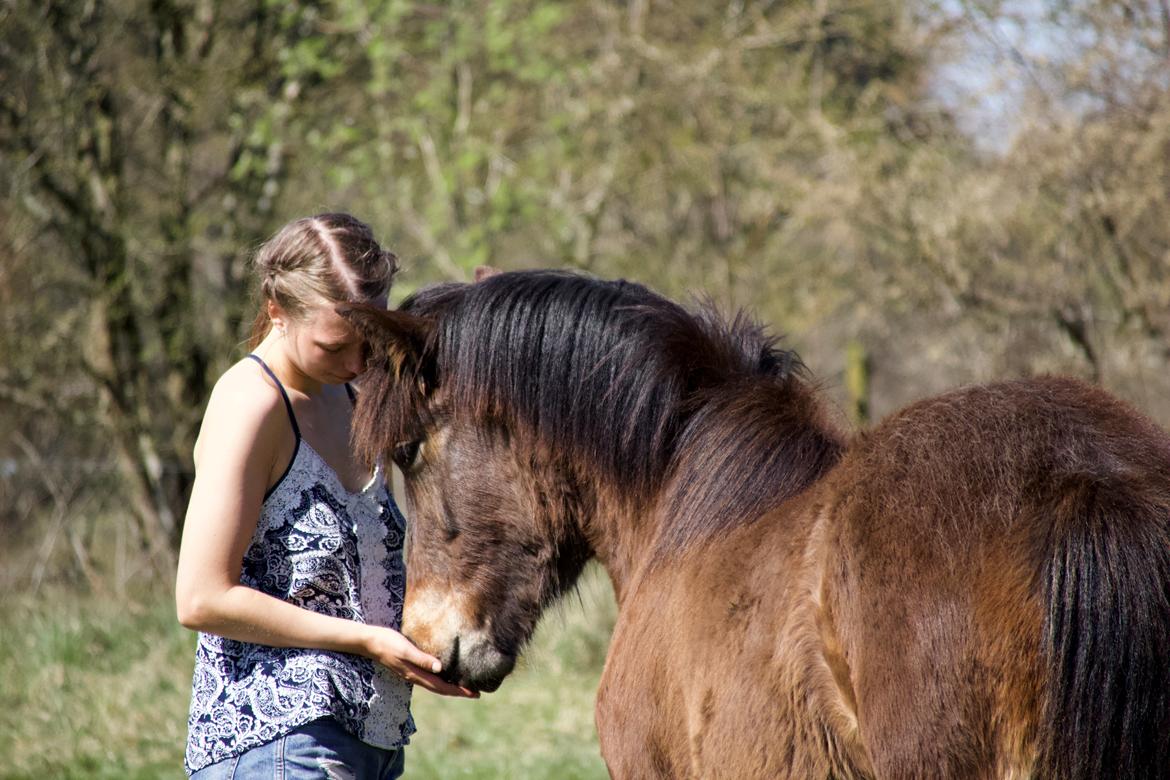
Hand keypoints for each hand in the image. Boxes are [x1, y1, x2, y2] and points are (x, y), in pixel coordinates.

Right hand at [363, 626, 479, 698]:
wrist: (369, 642)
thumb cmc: (388, 642)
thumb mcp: (406, 649)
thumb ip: (422, 659)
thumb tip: (440, 669)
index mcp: (416, 675)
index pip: (442, 687)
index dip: (459, 691)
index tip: (474, 693)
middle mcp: (415, 677)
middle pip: (440, 689)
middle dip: (458, 692)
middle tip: (476, 693)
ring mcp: (412, 673)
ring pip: (435, 684)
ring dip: (450, 687)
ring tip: (464, 685)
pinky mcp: (409, 667)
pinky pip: (429, 678)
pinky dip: (440, 679)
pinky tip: (444, 673)